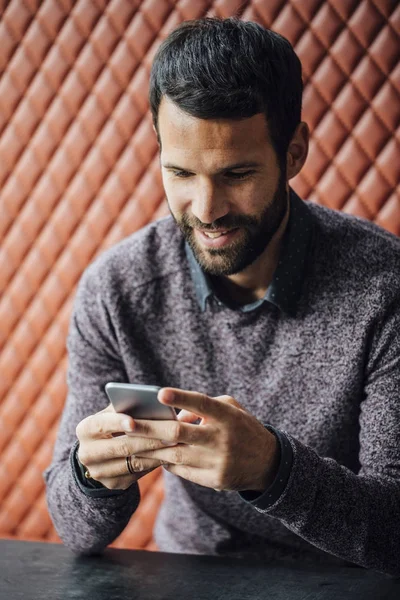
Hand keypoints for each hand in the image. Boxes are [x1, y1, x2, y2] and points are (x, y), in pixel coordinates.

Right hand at [76, 404, 175, 489]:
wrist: (101, 454)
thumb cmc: (114, 424)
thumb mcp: (114, 413)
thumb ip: (128, 406)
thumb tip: (158, 399)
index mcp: (85, 429)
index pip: (100, 425)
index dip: (117, 422)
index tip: (134, 421)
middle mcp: (87, 453)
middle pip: (122, 446)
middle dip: (150, 437)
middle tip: (173, 430)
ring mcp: (99, 472)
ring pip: (134, 461)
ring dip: (158, 451)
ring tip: (178, 441)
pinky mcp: (113, 484)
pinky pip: (140, 473)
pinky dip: (156, 461)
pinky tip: (171, 453)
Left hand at [135, 388, 279, 492]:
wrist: (267, 463)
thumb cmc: (242, 427)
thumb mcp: (231, 409)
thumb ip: (203, 407)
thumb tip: (172, 415)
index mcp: (227, 416)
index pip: (201, 404)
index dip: (181, 398)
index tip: (159, 393)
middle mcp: (222, 439)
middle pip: (179, 433)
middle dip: (151, 428)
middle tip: (127, 423)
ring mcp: (217, 461)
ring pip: (175, 455)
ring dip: (150, 449)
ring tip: (130, 442)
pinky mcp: (214, 480)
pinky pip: (182, 471)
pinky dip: (166, 462)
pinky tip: (153, 456)